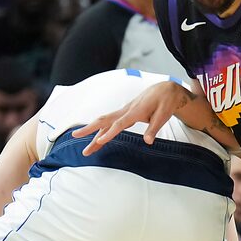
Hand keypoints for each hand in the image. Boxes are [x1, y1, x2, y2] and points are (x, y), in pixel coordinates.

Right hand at [72, 81, 189, 155]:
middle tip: (75, 136)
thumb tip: (148, 141)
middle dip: (89, 129)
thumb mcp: (164, 115)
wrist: (165, 90)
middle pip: (104, 120)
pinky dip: (101, 132)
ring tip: (86, 149)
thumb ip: (154, 128)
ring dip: (93, 135)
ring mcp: (124, 111)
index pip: (120, 123)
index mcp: (136, 111)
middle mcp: (127, 110)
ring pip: (105, 123)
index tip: (100, 141)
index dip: (109, 133)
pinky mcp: (125, 114)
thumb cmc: (165, 102)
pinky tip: (97, 141)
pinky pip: (110, 123)